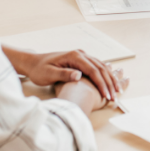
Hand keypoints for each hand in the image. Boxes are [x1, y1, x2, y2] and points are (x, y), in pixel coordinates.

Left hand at [2, 47, 123, 101]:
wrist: (33, 62)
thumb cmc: (39, 70)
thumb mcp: (49, 74)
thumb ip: (64, 74)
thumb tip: (79, 75)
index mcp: (74, 56)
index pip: (93, 70)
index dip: (101, 84)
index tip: (106, 96)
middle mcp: (80, 54)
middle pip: (100, 68)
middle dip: (109, 83)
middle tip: (115, 96)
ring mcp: (81, 56)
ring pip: (101, 66)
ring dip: (109, 79)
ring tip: (116, 91)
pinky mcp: (80, 60)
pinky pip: (96, 67)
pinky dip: (104, 75)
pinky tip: (109, 82)